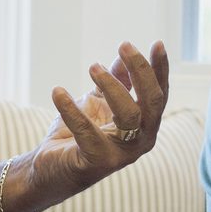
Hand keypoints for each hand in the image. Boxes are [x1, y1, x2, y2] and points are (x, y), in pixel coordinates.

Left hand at [35, 41, 171, 190]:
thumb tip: (123, 56)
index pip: (159, 94)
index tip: (157, 43)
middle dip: (141, 71)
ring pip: (129, 115)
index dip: (160, 69)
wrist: (49, 168)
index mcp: (145, 125)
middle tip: (124, 46)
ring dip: (111, 85)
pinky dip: (71, 109)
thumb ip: (115, 83)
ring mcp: (122, 154)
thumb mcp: (98, 102)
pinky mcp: (97, 163)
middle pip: (152, 102)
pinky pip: (87, 132)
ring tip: (93, 67)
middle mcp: (141, 140)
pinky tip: (58, 92)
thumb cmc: (77, 134)